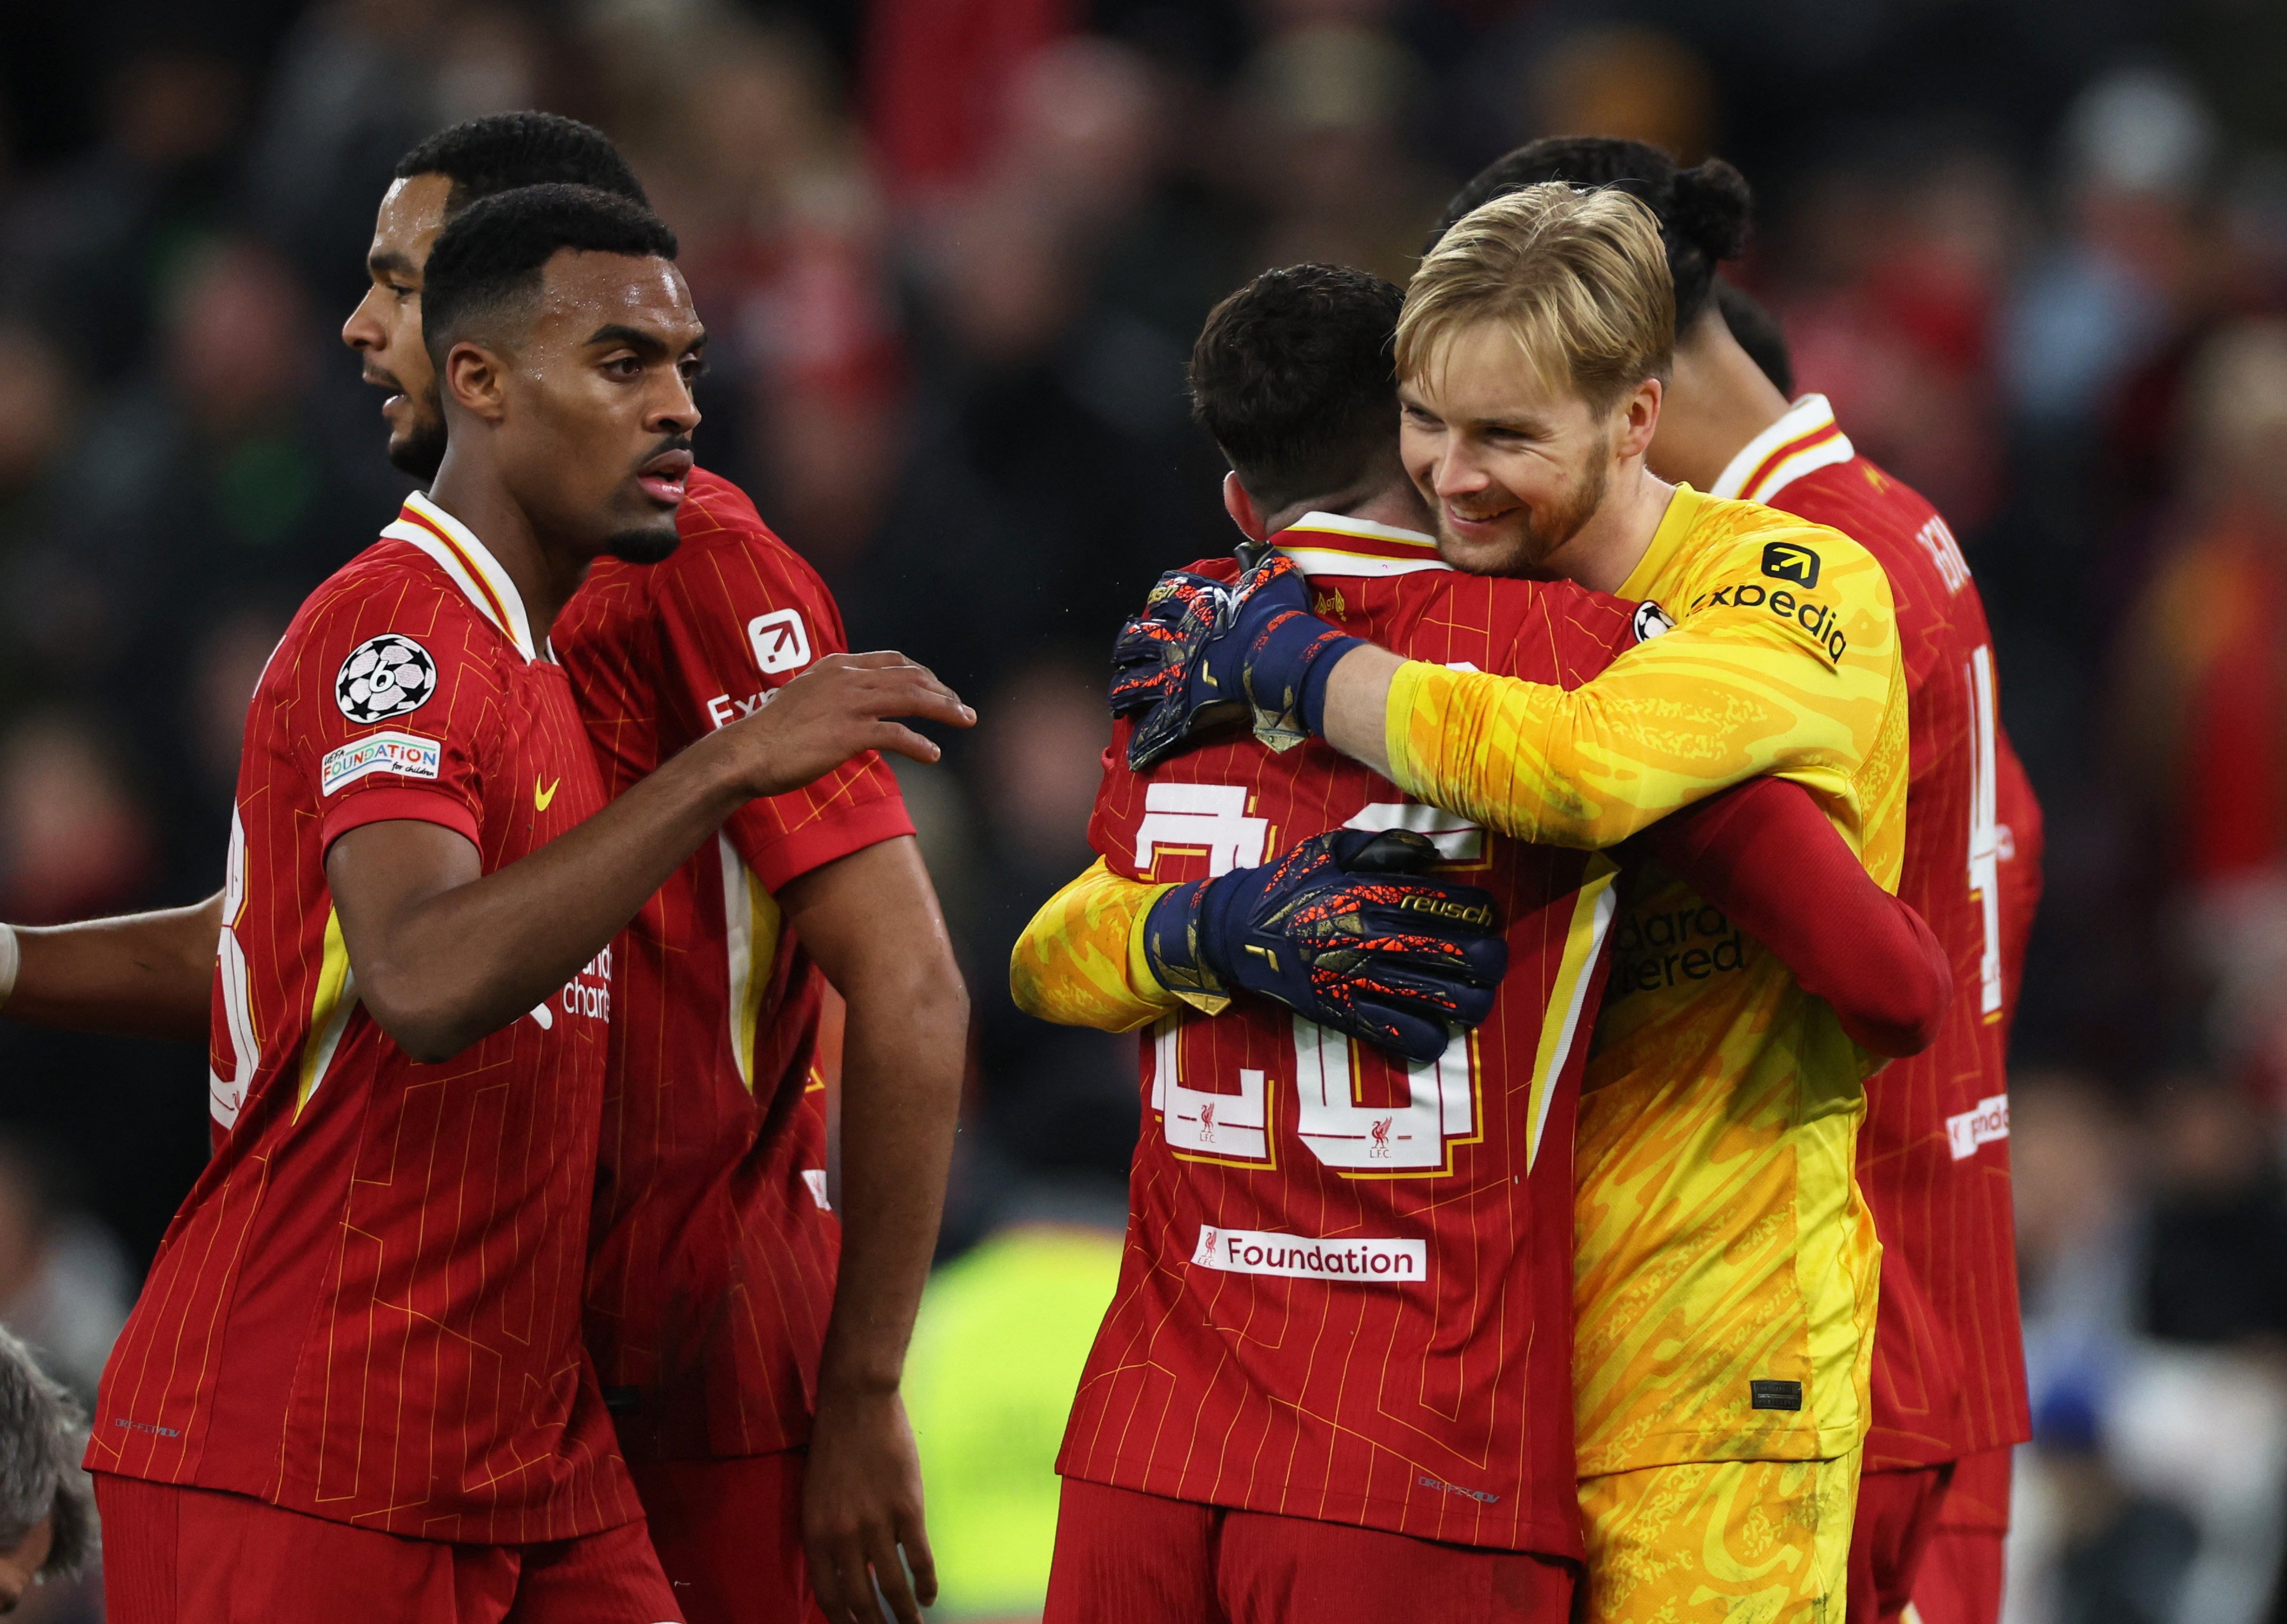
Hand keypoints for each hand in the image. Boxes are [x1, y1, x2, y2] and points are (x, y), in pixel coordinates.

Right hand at [717, 652, 972, 799]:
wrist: (745, 753)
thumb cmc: (771, 733)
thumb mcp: (805, 699)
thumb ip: (833, 695)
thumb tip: (854, 708)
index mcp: (837, 667)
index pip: (892, 661)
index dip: (922, 673)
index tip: (939, 688)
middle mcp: (847, 678)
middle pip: (910, 677)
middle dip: (942, 691)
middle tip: (963, 709)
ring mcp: (848, 704)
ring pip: (911, 699)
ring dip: (945, 710)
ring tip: (966, 720)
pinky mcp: (848, 733)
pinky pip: (895, 735)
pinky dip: (919, 745)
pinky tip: (934, 755)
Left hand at [803, 1384, 936, 1623]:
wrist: (856, 1402)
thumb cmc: (833, 1445)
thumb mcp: (815, 1496)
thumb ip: (827, 1535)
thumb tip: (848, 1571)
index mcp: (815, 1533)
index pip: (828, 1595)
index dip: (843, 1622)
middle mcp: (843, 1536)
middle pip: (861, 1600)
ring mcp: (877, 1524)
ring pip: (892, 1586)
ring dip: (905, 1615)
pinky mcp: (908, 1509)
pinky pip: (919, 1559)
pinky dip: (926, 1583)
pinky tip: (930, 1595)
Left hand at [1109, 556, 1358, 768]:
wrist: (1279, 657)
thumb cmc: (1278, 619)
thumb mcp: (1272, 580)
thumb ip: (1260, 566)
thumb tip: (1255, 550)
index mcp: (1196, 610)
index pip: (1167, 596)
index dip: (1158, 601)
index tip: (1153, 606)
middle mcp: (1177, 640)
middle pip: (1137, 639)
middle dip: (1128, 645)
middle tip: (1124, 651)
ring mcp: (1174, 676)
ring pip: (1133, 683)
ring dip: (1123, 690)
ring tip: (1118, 697)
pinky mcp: (1179, 709)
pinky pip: (1154, 730)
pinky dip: (1145, 743)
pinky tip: (1137, 754)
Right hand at [1141, 827, 1507, 1062]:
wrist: (1235, 933)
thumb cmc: (1288, 886)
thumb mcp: (1331, 848)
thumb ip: (1386, 847)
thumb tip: (1435, 854)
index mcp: (1374, 892)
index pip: (1455, 905)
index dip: (1484, 914)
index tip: (1484, 917)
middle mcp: (1373, 937)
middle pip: (1465, 956)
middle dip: (1490, 960)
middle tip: (1487, 960)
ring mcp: (1360, 980)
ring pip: (1446, 1001)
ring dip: (1471, 1002)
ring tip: (1469, 997)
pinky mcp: (1346, 1014)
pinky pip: (1406, 1036)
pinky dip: (1431, 1038)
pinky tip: (1433, 1027)